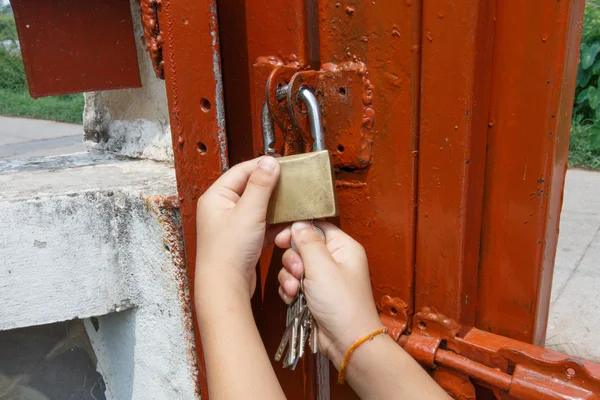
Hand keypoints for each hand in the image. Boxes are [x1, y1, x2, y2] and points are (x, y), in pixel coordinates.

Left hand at [195, 156, 281, 298]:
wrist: (226, 287)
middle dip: (272, 187)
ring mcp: (232, 225)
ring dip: (274, 207)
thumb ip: (261, 185)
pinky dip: (274, 224)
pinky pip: (262, 224)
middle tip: (290, 182)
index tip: (283, 164)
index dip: (262, 166)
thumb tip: (270, 162)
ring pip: (258, 207)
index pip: (241, 171)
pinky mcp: (243, 239)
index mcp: (216, 197)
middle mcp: (222, 209)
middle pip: (251, 188)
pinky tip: (286, 224)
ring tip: (291, 203)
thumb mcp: (249, 212)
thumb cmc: (228, 252)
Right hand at [275, 221, 383, 366]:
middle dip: (293, 260)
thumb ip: (308, 242)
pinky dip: (290, 290)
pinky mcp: (313, 294)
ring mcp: (323, 278)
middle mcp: (334, 261)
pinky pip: (293, 284)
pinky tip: (294, 299)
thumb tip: (298, 223)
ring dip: (290, 278)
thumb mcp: (322, 267)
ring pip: (295, 267)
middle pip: (302, 247)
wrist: (347, 341)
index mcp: (343, 248)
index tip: (282, 238)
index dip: (297, 231)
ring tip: (297, 290)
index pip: (317, 227)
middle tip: (299, 272)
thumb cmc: (344, 305)